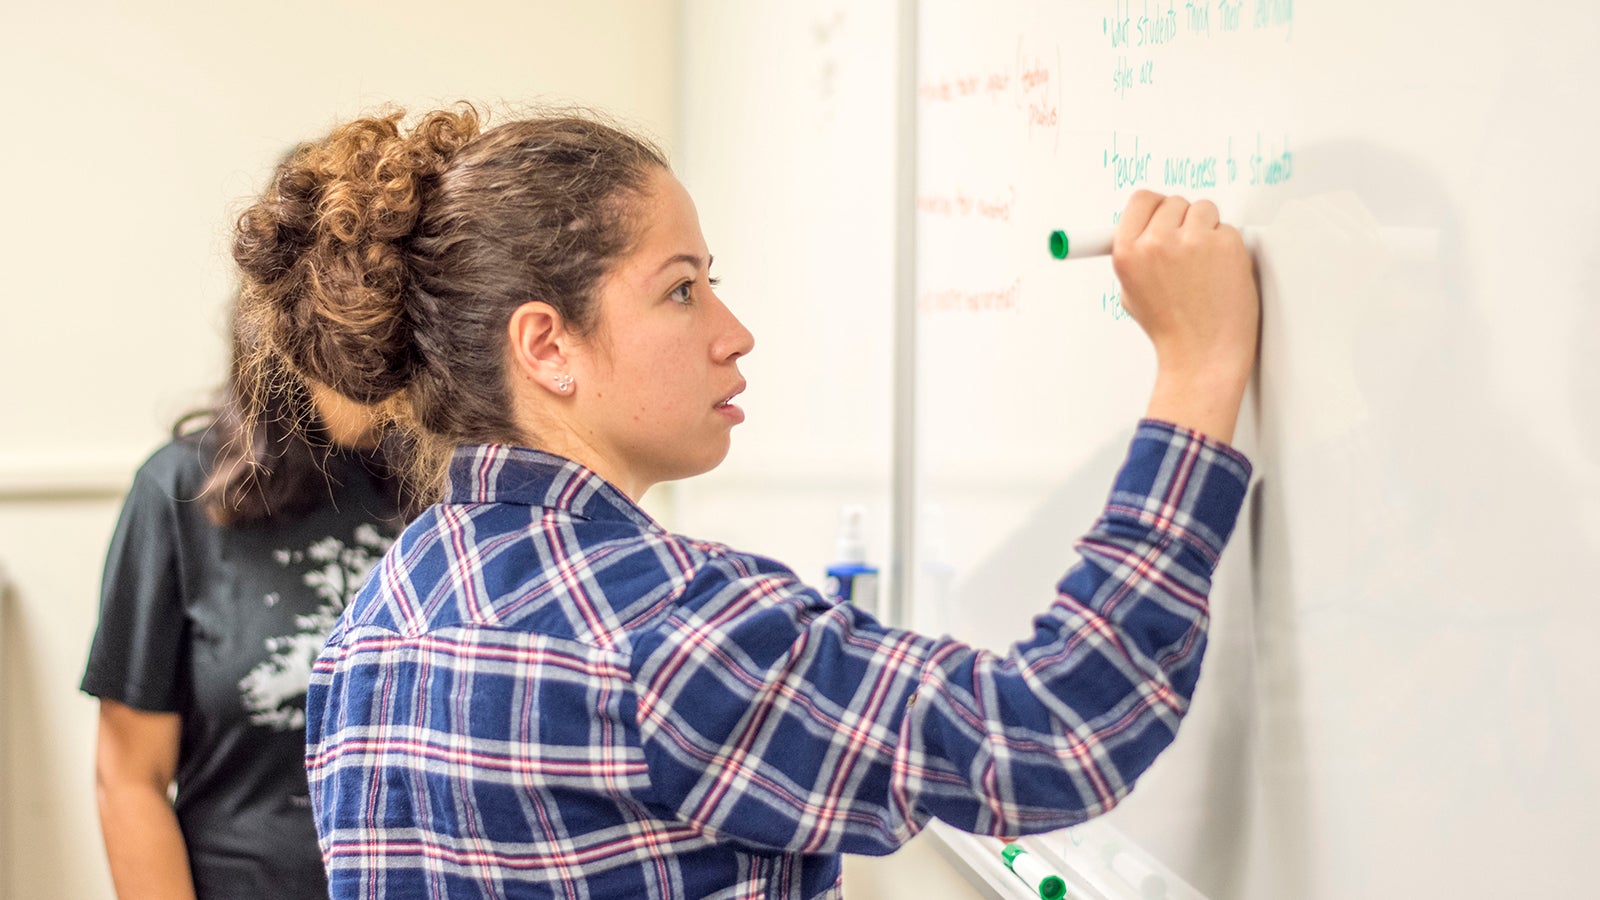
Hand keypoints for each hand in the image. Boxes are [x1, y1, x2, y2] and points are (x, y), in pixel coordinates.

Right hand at [1113, 191, 1259, 442]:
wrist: (1203, 354)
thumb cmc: (1171, 329)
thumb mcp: (1131, 292)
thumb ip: (1135, 254)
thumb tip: (1141, 228)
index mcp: (1128, 252)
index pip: (1141, 200)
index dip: (1155, 208)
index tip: (1163, 216)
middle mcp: (1157, 242)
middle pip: (1174, 201)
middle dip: (1183, 222)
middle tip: (1187, 252)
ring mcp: (1192, 241)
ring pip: (1203, 208)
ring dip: (1206, 229)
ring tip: (1204, 264)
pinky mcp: (1225, 244)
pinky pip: (1227, 227)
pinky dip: (1227, 246)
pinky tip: (1220, 272)